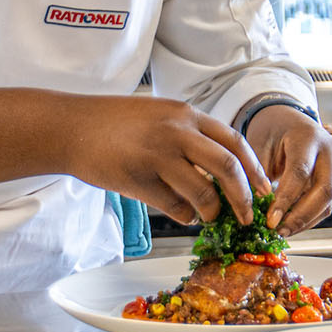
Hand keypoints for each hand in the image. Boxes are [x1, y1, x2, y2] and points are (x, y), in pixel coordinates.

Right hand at [57, 95, 270, 226]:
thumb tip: (220, 173)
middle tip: (248, 216)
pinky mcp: (139, 178)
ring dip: (212, 212)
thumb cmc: (112, 124)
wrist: (68, 127)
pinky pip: (175, 207)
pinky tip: (180, 213)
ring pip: (204, 192)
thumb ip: (188, 135)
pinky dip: (184, 216)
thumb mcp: (158, 116)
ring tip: (207, 217)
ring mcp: (158, 155)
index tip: (263, 190)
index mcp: (185, 114)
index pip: (235, 141)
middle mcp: (177, 131)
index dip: (254, 169)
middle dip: (245, 198)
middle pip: (229, 167)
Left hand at [244, 106, 331, 235]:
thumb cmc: (272, 131)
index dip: (286, 199)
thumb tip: (256, 207)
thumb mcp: (259, 144)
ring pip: (328, 201)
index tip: (271, 219)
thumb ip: (258, 174)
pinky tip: (291, 225)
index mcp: (308, 137)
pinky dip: (309, 219)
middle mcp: (329, 151)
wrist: (288, 120)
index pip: (300, 172)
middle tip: (279, 230)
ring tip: (283, 231)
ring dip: (306, 221)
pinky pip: (326, 205)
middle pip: (324, 190)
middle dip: (301, 216)